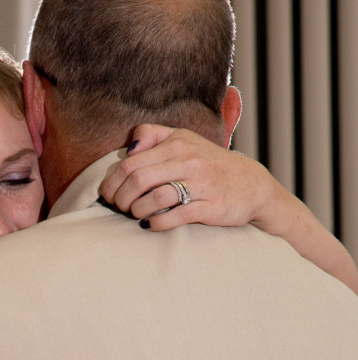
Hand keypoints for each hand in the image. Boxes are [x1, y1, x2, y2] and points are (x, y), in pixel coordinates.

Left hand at [100, 125, 276, 231]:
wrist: (251, 184)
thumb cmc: (207, 163)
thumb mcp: (183, 140)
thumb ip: (152, 135)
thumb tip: (128, 148)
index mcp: (177, 143)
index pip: (130, 163)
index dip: (112, 182)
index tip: (109, 194)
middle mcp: (189, 161)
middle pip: (138, 179)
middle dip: (121, 197)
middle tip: (119, 207)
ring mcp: (201, 184)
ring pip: (155, 197)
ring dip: (137, 210)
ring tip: (136, 214)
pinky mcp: (211, 206)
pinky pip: (176, 215)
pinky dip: (157, 222)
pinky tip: (150, 224)